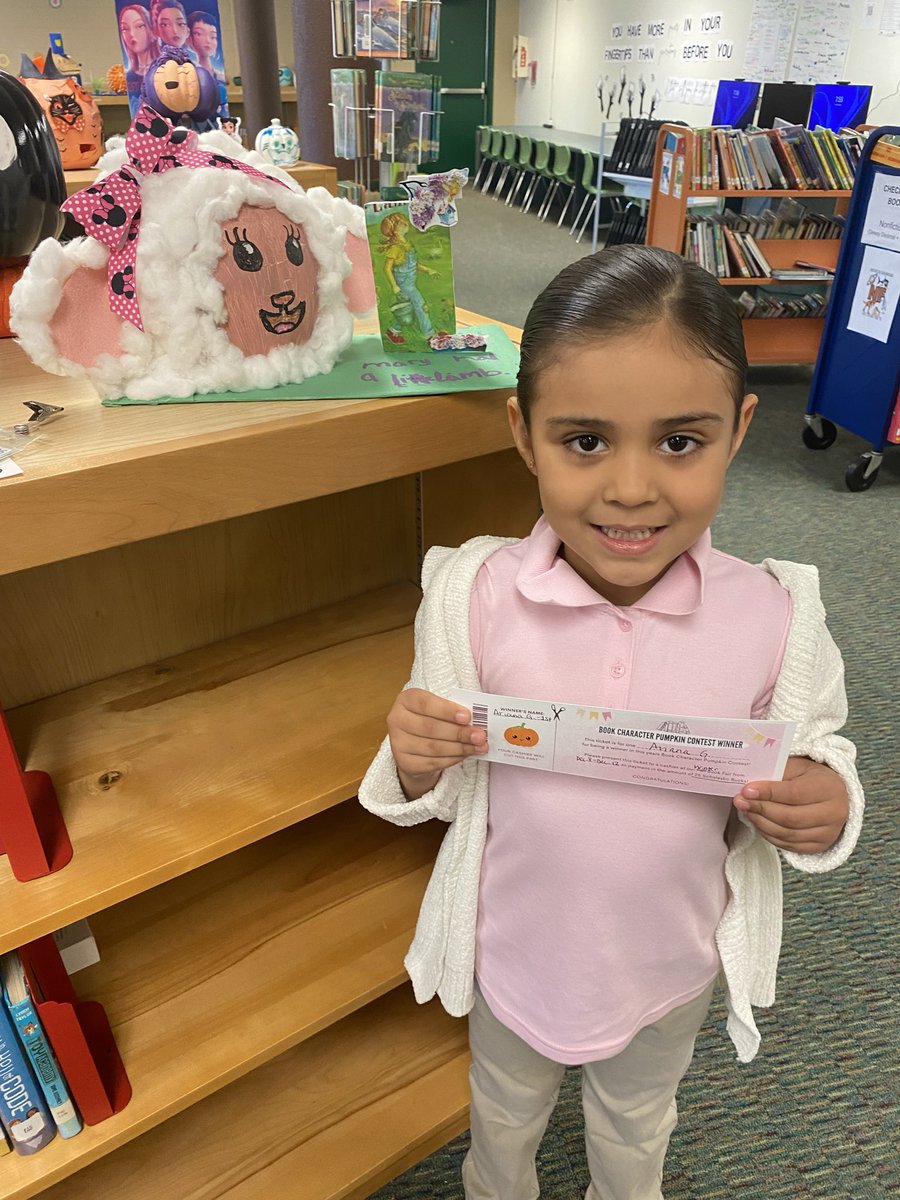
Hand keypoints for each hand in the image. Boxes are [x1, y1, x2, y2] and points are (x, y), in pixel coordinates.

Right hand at [387, 688, 485, 799]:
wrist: (414, 745)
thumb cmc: (432, 719)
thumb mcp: (438, 708)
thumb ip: (453, 710)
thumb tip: (477, 720)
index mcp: (406, 699)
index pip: (425, 703)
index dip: (447, 710)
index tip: (467, 716)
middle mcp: (396, 719)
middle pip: (430, 727)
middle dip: (459, 732)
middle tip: (480, 736)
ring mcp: (398, 743)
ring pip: (434, 747)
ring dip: (460, 748)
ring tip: (480, 746)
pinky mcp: (404, 763)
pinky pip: (433, 762)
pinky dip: (453, 759)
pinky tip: (466, 754)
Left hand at [733, 756, 848, 853]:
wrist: (834, 796)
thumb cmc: (811, 778)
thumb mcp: (798, 767)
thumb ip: (777, 773)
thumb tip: (750, 785)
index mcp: (830, 788)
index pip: (795, 793)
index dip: (768, 793)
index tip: (746, 790)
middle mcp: (834, 813)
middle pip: (790, 817)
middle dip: (761, 809)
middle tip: (740, 801)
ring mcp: (828, 833)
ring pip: (787, 834)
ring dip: (761, 823)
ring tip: (746, 810)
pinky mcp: (819, 847)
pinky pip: (788, 845)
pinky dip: (768, 834)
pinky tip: (758, 822)